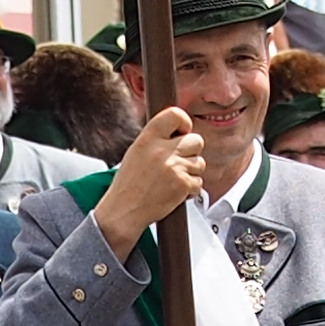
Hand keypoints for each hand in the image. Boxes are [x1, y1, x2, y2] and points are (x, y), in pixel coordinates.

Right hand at [98, 108, 210, 249]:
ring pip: (200, 163)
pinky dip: (190, 189)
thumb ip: (157, 140)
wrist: (124, 210)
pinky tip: (175, 191)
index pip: (175, 115)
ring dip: (191, 172)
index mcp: (147, 139)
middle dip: (191, 151)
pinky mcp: (182, 185)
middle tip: (179, 161)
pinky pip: (198, 182)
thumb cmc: (129, 184)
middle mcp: (162, 151)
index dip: (184, 122)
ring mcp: (174, 168)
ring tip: (173, 179)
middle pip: (196, 140)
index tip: (183, 131)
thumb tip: (180, 133)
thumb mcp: (136, 152)